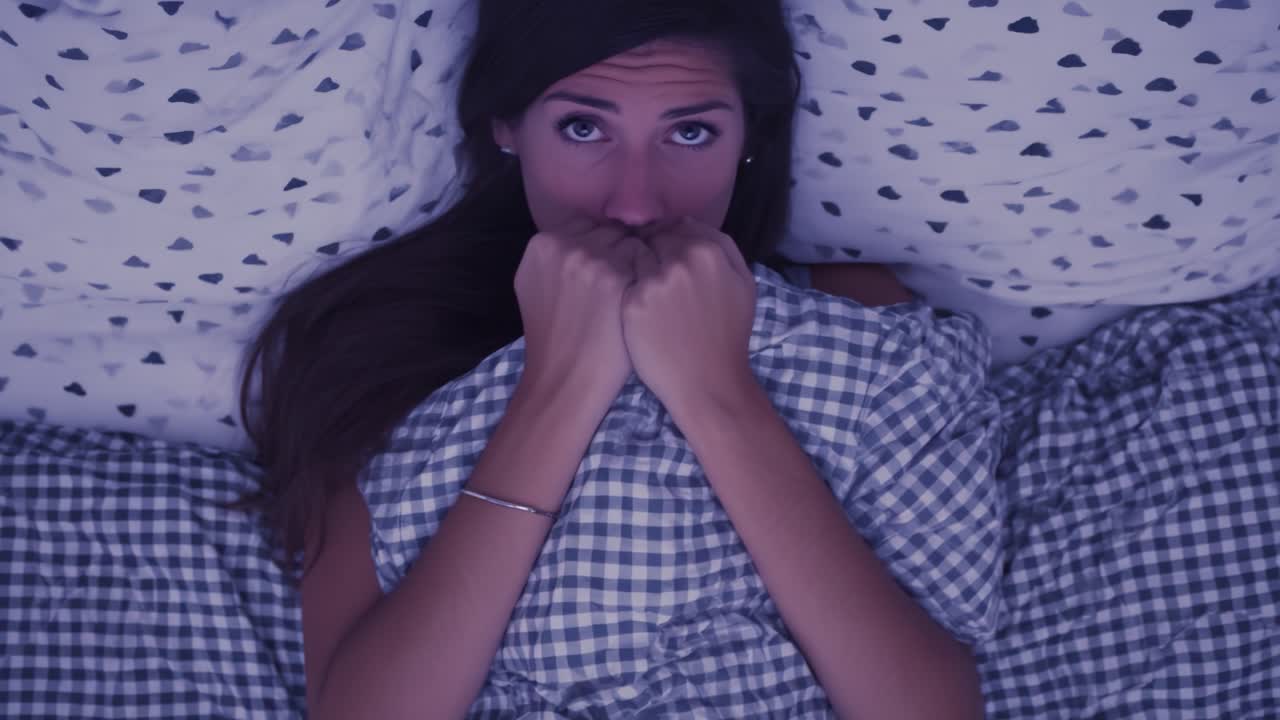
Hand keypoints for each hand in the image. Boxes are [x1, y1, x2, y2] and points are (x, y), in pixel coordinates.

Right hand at [514, 220, 642, 404]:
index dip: (600, 252)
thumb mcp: (536, 287)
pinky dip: (650, 280)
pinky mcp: (617, 276)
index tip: (604, 278)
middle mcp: (564, 245)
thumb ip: (554, 258)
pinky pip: (647, 262)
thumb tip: (581, 237)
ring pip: (630, 244)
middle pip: (609, 233)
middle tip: (621, 291)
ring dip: (637, 267)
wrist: (566, 380)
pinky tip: (645, 303)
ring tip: (633, 299)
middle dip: (619, 257)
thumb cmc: (555, 340)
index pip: (586, 228)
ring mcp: (590, 258)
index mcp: (542, 244)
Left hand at [621, 217, 757, 415]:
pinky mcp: (632, 303)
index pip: (676, 226)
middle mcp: (680, 260)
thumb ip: (722, 247)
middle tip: (651, 276)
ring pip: (633, 257)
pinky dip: (623, 290)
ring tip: (642, 293)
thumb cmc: (728, 335)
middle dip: (649, 252)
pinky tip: (631, 307)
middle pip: (651, 238)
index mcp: (709, 251)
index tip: (664, 256)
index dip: (667, 240)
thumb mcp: (743, 284)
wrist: (708, 383)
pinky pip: (621, 283)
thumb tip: (689, 224)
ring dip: (633, 268)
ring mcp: (654, 281)